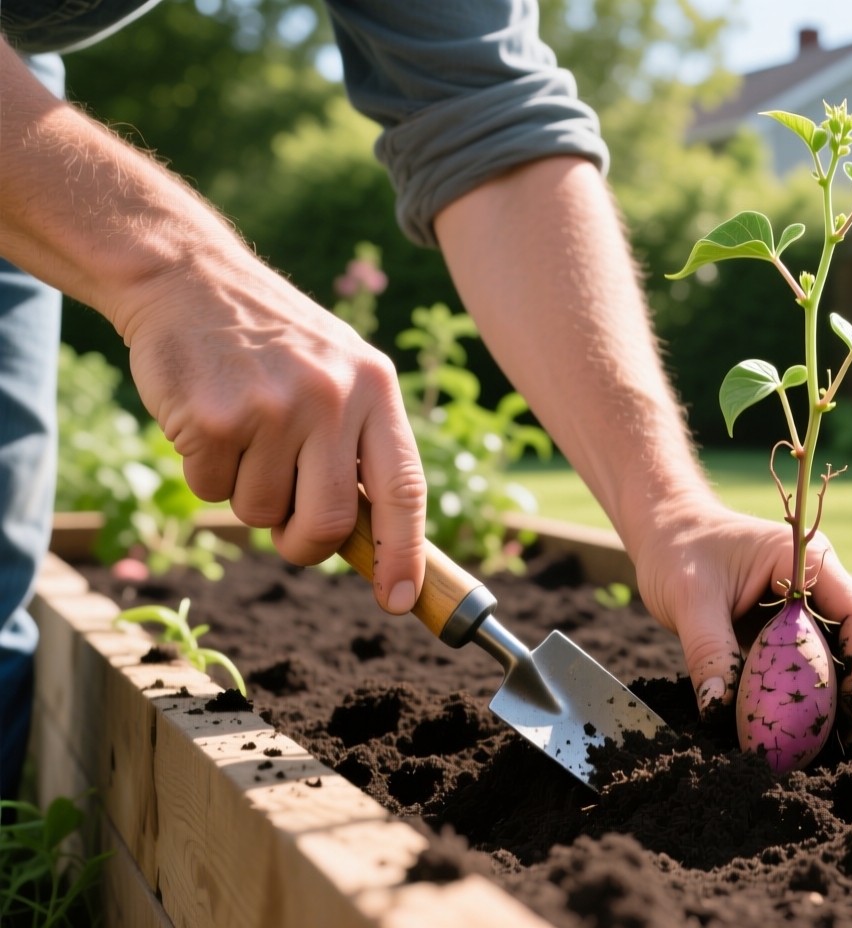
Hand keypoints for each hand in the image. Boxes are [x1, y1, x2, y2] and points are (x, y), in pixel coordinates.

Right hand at [117, 255, 426, 614]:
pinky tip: (208, 420)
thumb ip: (361, 445)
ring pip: (261, 514)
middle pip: (328, 524)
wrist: (190, 279)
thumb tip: (376, 544)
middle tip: (289, 532)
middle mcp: (331, 398)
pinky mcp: (212, 418)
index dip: (404, 553)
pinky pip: (212, 489)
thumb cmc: (276, 343)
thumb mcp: (341, 373)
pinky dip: (207, 471)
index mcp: (376, 389)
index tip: (402, 600)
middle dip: (305, 546)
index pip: (404, 489)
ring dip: (248, 495)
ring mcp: (271, 408)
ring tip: (244, 435)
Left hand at [633, 501, 851, 746]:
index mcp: (807, 561)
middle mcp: (818, 581)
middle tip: (850, 734)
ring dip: (844, 693)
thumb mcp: (689, 598)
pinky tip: (808, 724)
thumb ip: (707, 650)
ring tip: (839, 737)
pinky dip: (815, 691)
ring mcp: (806, 604)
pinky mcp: (788, 625)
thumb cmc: (678, 550)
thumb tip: (717, 709)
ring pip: (842, 652)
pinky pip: (813, 660)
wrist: (666, 532)